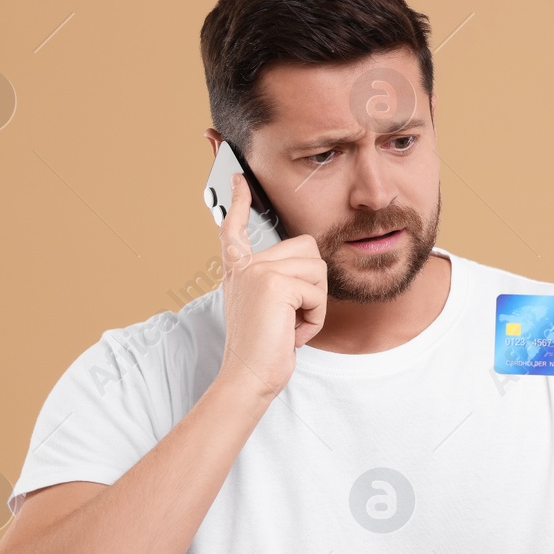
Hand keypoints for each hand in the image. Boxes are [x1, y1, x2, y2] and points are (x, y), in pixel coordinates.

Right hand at [215, 172, 327, 401]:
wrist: (249, 376)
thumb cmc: (264, 348)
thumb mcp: (267, 308)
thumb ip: (277, 281)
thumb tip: (305, 261)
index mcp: (239, 269)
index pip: (236, 227)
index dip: (240, 201)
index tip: (237, 178)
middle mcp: (244, 265)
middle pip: (307, 249)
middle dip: (313, 285)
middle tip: (292, 315)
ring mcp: (256, 271)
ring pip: (317, 270)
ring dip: (315, 305)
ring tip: (290, 325)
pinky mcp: (273, 283)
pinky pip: (317, 292)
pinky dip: (314, 318)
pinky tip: (292, 332)